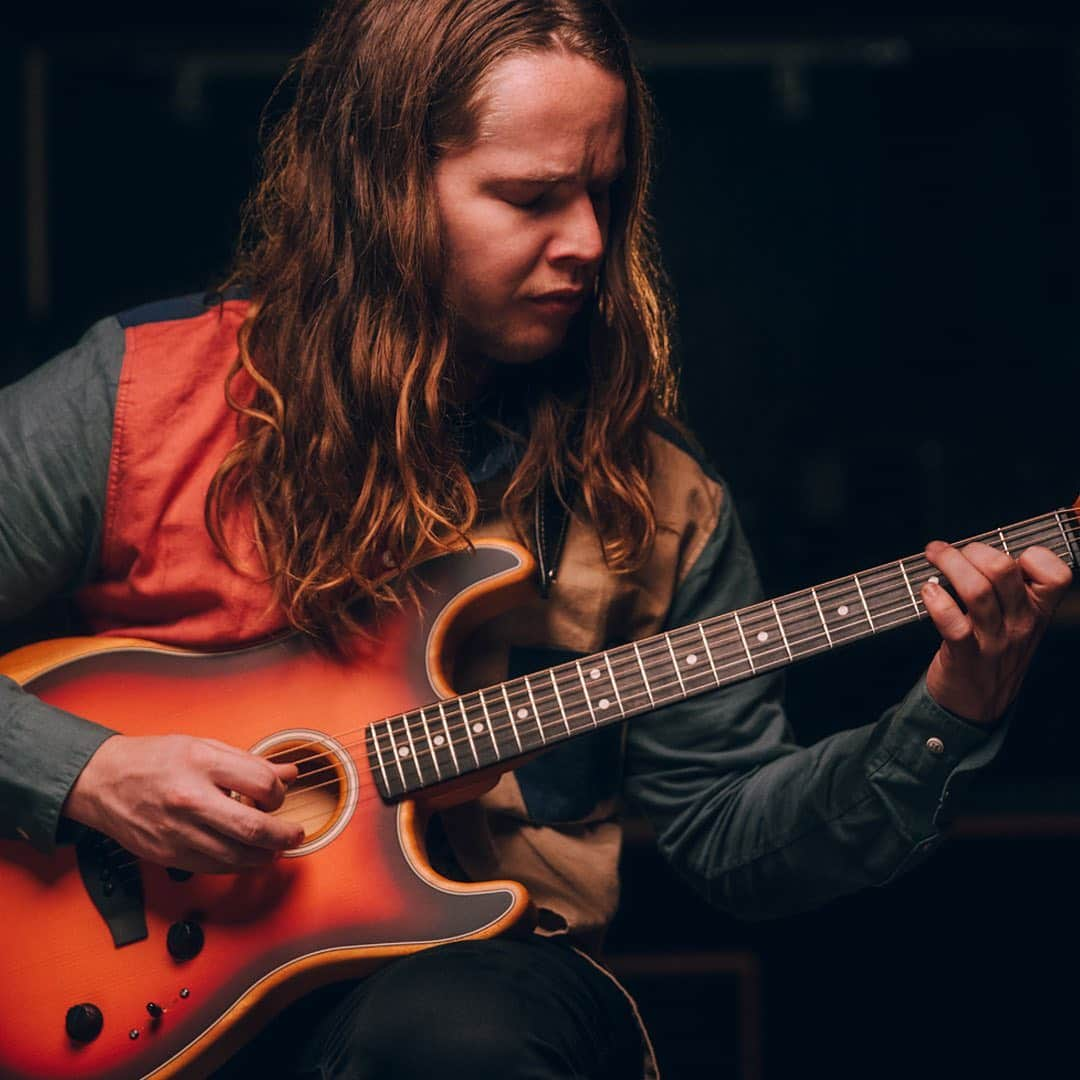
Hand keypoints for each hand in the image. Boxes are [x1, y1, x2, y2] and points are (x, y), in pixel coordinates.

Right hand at [63, 734, 303, 872]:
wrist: (102, 781)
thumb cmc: (153, 759)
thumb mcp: (204, 746)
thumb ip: (249, 762)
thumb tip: (289, 773)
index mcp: (202, 765)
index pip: (260, 784)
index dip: (279, 794)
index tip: (278, 796)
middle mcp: (190, 800)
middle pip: (252, 828)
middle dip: (284, 836)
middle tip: (296, 834)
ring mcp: (178, 832)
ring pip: (236, 856)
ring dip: (264, 856)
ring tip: (275, 848)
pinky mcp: (169, 855)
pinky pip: (214, 867)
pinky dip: (237, 865)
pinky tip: (247, 856)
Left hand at [921, 540, 1071, 724]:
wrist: (978, 706)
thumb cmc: (992, 655)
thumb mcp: (1018, 623)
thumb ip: (1011, 591)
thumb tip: (978, 553)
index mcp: (1037, 611)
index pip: (1056, 574)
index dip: (1032, 555)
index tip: (1003, 553)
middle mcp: (1020, 623)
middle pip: (1003, 569)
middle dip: (972, 550)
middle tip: (950, 551)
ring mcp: (994, 640)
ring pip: (976, 590)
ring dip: (948, 564)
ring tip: (933, 556)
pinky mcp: (966, 654)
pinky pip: (952, 622)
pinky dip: (937, 601)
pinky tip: (928, 591)